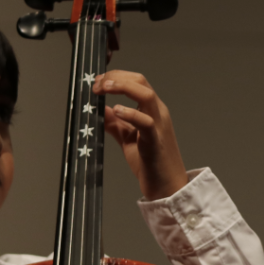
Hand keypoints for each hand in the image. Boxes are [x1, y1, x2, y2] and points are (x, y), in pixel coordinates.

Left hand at [92, 71, 187, 199]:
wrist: (166, 187)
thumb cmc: (150, 163)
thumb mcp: (128, 139)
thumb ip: (116, 124)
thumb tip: (102, 110)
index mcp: (151, 110)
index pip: (136, 82)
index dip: (116, 77)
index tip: (97, 81)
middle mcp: (158, 113)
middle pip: (141, 82)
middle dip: (117, 77)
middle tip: (97, 84)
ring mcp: (159, 125)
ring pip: (146, 95)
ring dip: (123, 87)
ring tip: (105, 88)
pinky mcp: (155, 141)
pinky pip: (146, 122)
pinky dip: (130, 113)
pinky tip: (116, 111)